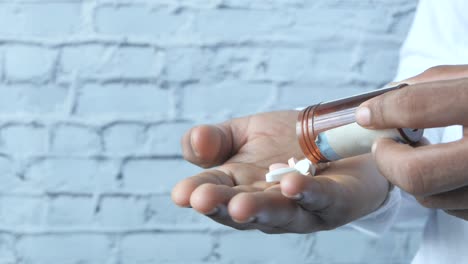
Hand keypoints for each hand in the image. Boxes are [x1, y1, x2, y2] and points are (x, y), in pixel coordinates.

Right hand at [172, 111, 388, 232]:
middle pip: (241, 207)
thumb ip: (216, 139)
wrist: (338, 136)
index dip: (196, 192)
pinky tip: (291, 185)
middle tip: (201, 200)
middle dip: (221, 205)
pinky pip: (321, 199)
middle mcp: (266, 201)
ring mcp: (301, 207)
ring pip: (279, 211)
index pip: (213, 189)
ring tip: (240, 205)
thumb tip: (195, 140)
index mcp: (239, 185)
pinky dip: (307, 193)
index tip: (181, 194)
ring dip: (259, 209)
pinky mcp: (335, 201)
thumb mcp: (245, 131)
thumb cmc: (288, 141)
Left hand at [356, 65, 467, 219]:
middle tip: (384, 145)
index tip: (365, 115)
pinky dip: (438, 190)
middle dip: (388, 160)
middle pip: (417, 174)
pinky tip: (449, 170)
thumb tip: (381, 100)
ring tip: (421, 153)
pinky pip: (452, 208)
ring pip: (429, 197)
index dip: (382, 111)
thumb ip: (431, 84)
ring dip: (412, 176)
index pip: (418, 107)